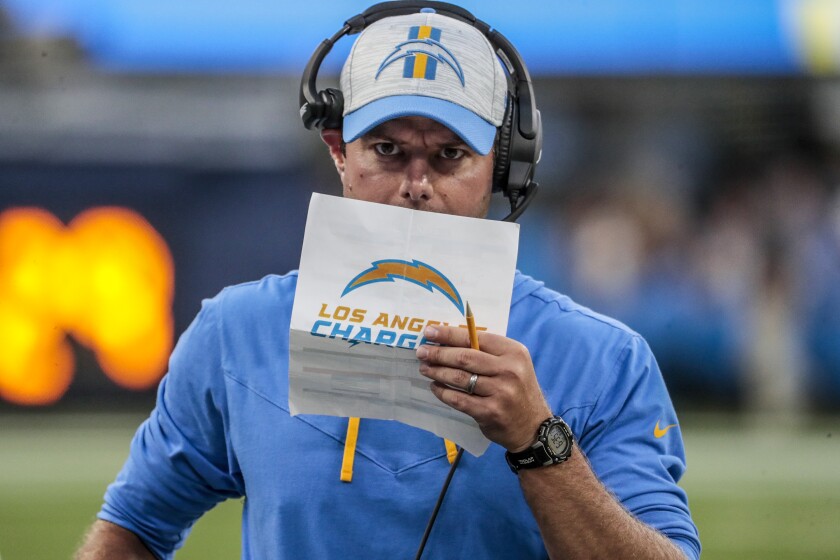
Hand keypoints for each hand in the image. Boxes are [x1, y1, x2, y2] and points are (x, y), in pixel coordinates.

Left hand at [416, 324, 551, 451]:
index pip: (475, 337)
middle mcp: (508, 370)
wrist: (533, 426)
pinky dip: (443, 392)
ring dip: (437, 372)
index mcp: (513, 352)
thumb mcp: (512, 364)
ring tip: (425, 368)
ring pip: (459, 378)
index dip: (449, 334)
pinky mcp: (490, 412)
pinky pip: (459, 399)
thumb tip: (449, 341)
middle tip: (421, 352)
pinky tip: (435, 387)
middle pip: (464, 357)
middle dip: (438, 353)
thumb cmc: (517, 389)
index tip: (429, 332)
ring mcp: (500, 392)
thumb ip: (488, 352)